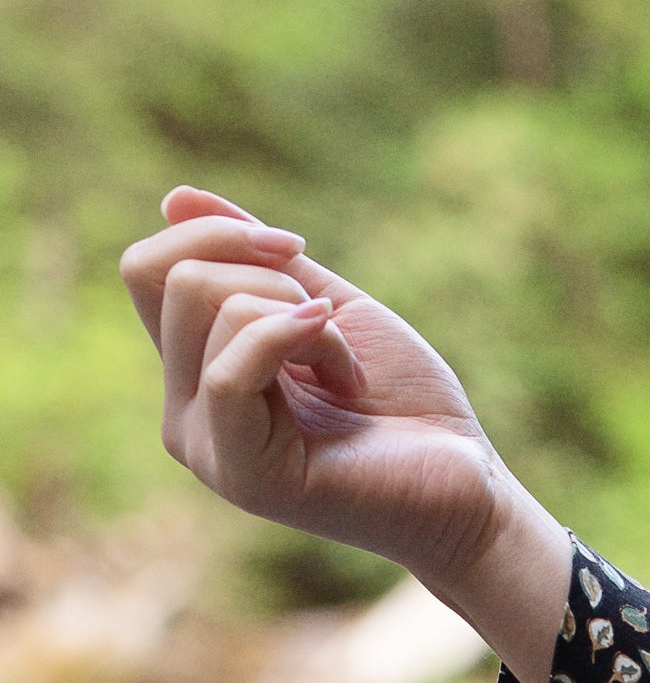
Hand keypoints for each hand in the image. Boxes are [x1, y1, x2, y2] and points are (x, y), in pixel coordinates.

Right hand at [119, 186, 570, 682]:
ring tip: (349, 376)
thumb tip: (174, 197)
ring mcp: (208, 447)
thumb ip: (259, 263)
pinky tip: (348, 377)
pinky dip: (296, 340)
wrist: (468, 485)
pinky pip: (228, 369)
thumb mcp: (328, 309)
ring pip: (204, 306)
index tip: (294, 247)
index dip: (216, 234)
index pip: (148, 271)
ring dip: (302, 315)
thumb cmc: (408, 406)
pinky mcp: (241, 474)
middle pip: (174, 279)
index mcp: (199, 374)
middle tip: (331, 328)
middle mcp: (188, 413)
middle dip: (271, 276)